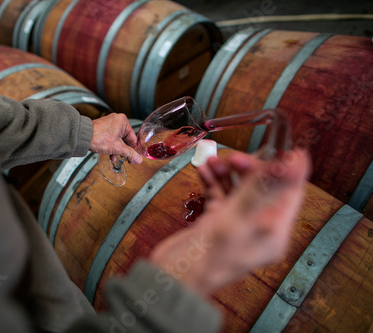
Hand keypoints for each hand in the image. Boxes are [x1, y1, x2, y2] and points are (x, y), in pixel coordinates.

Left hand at [89, 113, 142, 164]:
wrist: (82, 136)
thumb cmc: (98, 137)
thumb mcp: (117, 148)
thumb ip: (129, 153)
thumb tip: (138, 159)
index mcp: (123, 121)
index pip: (133, 138)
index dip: (133, 149)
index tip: (134, 157)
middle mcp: (117, 120)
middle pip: (125, 139)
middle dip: (124, 151)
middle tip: (126, 159)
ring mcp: (109, 124)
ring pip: (117, 140)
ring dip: (117, 150)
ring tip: (116, 158)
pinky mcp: (103, 128)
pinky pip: (111, 138)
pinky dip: (111, 147)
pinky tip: (110, 155)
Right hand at [149, 149, 310, 295]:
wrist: (170, 279)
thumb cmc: (205, 257)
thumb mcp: (235, 220)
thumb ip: (262, 188)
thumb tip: (296, 160)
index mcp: (274, 230)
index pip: (289, 191)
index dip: (281, 167)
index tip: (270, 145)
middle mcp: (259, 226)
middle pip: (263, 186)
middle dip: (248, 167)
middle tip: (231, 158)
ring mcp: (237, 224)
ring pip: (239, 188)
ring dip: (227, 172)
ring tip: (212, 162)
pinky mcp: (217, 222)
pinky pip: (220, 195)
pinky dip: (213, 181)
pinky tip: (202, 171)